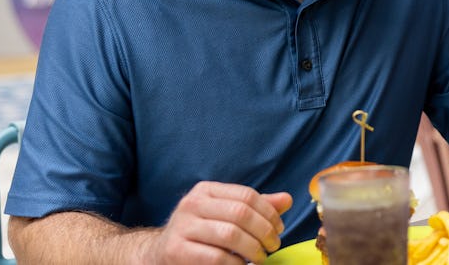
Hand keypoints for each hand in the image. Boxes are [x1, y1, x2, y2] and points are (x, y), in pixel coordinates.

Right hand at [139, 181, 291, 263]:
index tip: (279, 229)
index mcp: (206, 190)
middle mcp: (191, 204)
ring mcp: (182, 227)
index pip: (247, 195)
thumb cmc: (201, 233)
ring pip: (230, 235)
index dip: (269, 213)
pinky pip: (216, 257)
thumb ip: (255, 208)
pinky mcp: (176, 250)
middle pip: (241, 214)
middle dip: (264, 232)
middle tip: (272, 246)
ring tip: (259, 258)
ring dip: (252, 250)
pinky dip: (236, 264)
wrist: (161, 253)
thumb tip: (287, 199)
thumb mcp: (225, 215)